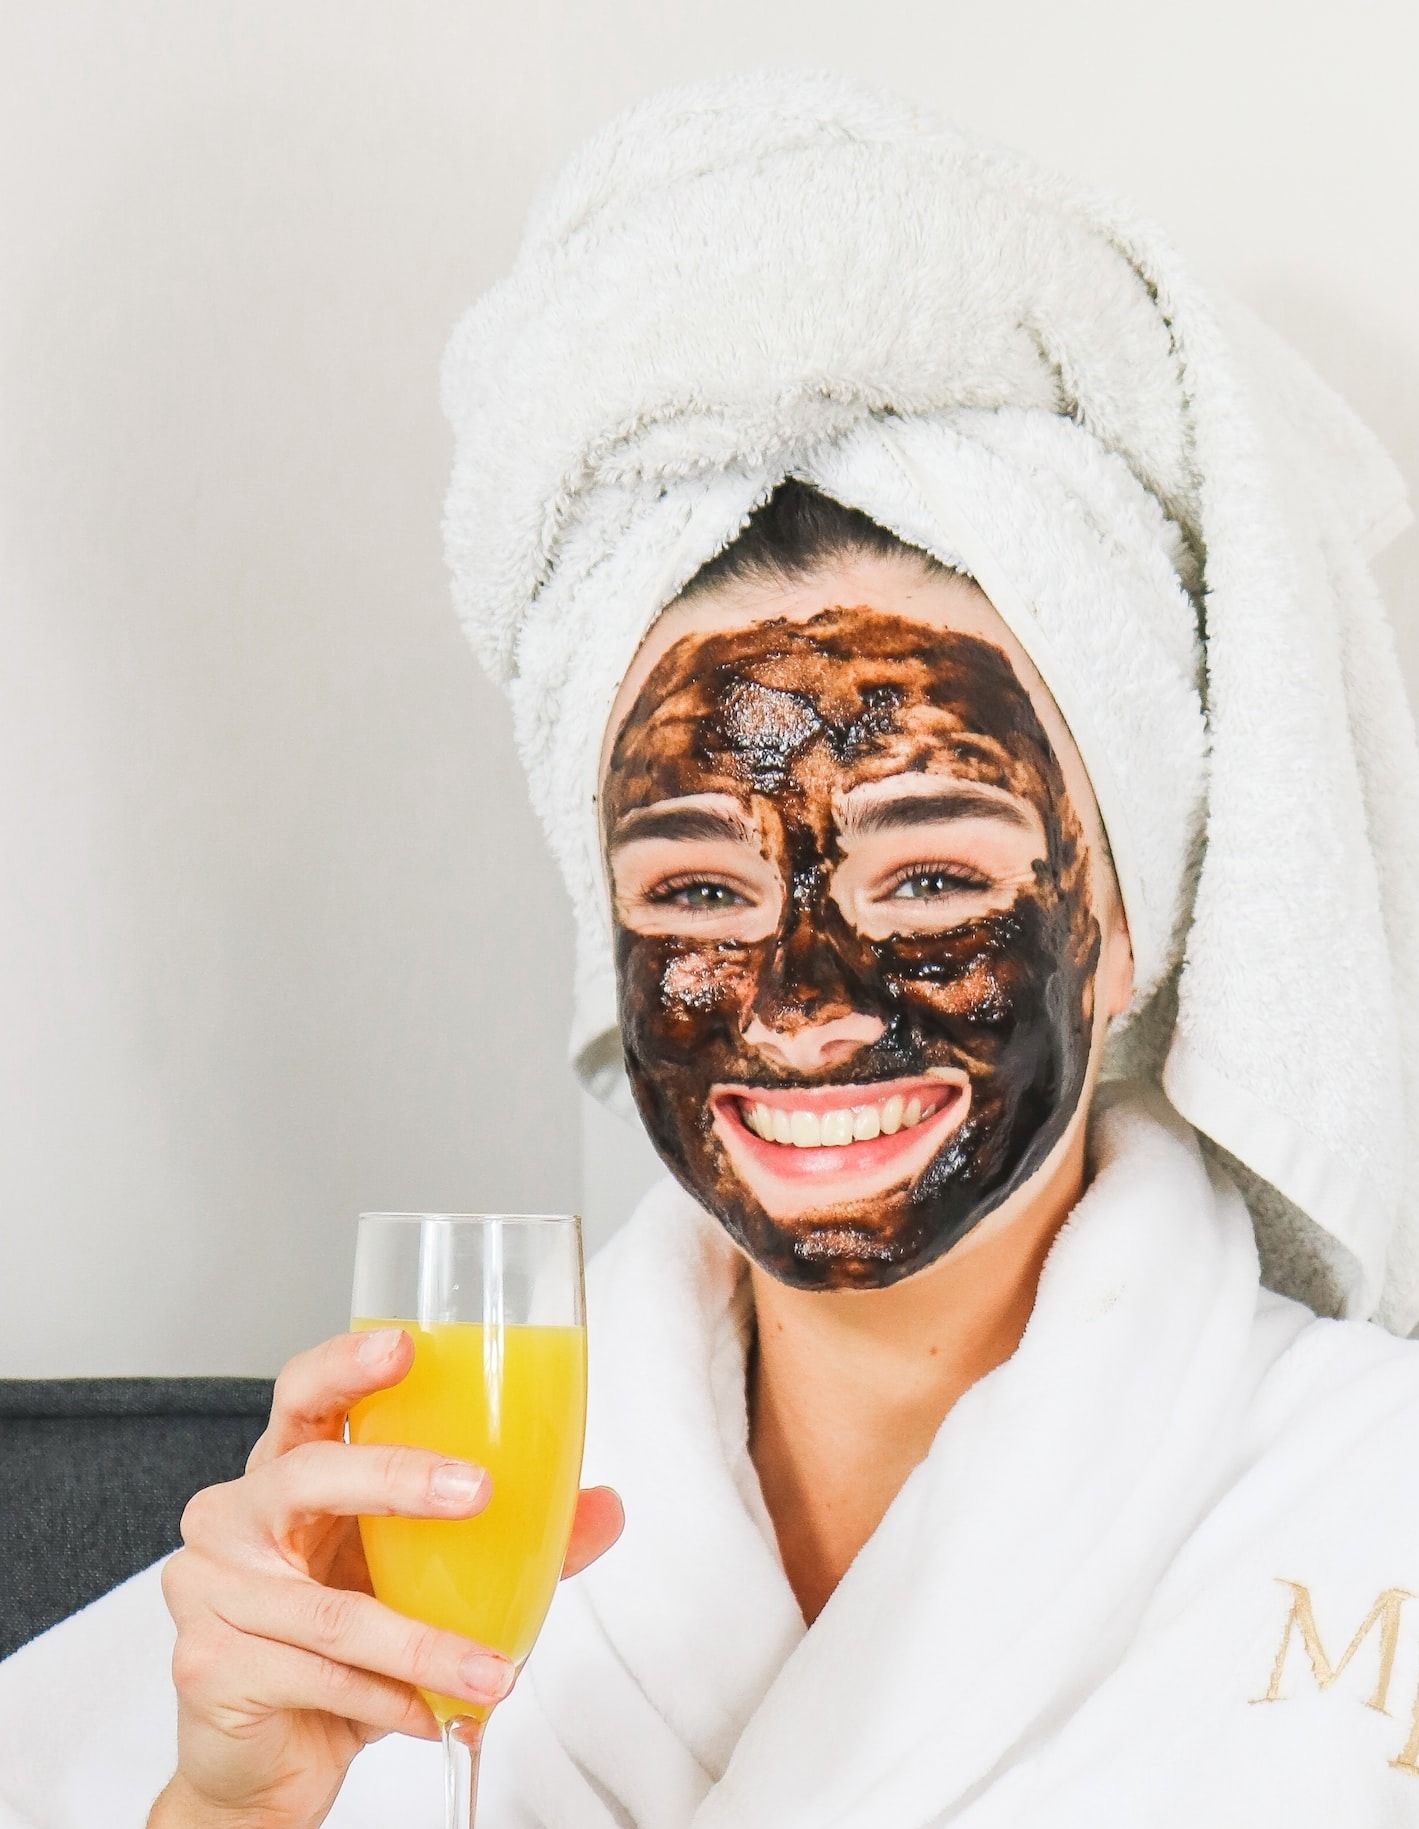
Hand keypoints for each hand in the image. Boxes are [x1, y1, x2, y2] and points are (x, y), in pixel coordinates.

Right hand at [148, 1327, 623, 1828]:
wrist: (261, 1764)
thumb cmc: (338, 1645)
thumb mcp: (419, 1581)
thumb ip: (507, 1541)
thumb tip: (604, 1507)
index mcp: (286, 1472)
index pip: (303, 1395)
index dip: (346, 1365)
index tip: (405, 1346)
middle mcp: (237, 1517)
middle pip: (310, 1474)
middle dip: (399, 1478)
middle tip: (478, 1492)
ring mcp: (213, 1591)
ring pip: (334, 1611)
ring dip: (426, 1644)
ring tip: (495, 1673)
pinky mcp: (212, 1667)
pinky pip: (320, 1677)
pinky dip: (390, 1699)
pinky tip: (435, 1714)